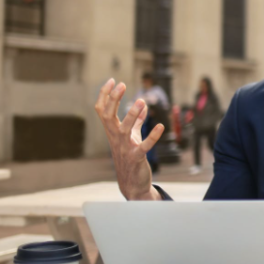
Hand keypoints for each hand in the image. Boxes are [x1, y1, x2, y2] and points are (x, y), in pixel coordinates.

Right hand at [94, 78, 162, 200]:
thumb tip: (143, 105)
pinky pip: (143, 146)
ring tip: (141, 101)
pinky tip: (160, 126)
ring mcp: (125, 149)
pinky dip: (152, 137)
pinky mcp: (136, 158)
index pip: (102, 111)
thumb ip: (136, 122)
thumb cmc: (131, 157)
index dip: (105, 95)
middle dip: (114, 100)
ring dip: (132, 115)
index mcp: (112, 132)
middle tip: (121, 84)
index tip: (111, 80)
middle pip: (108, 116)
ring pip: (124, 130)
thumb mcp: (132, 137)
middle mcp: (115, 139)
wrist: (132, 184)